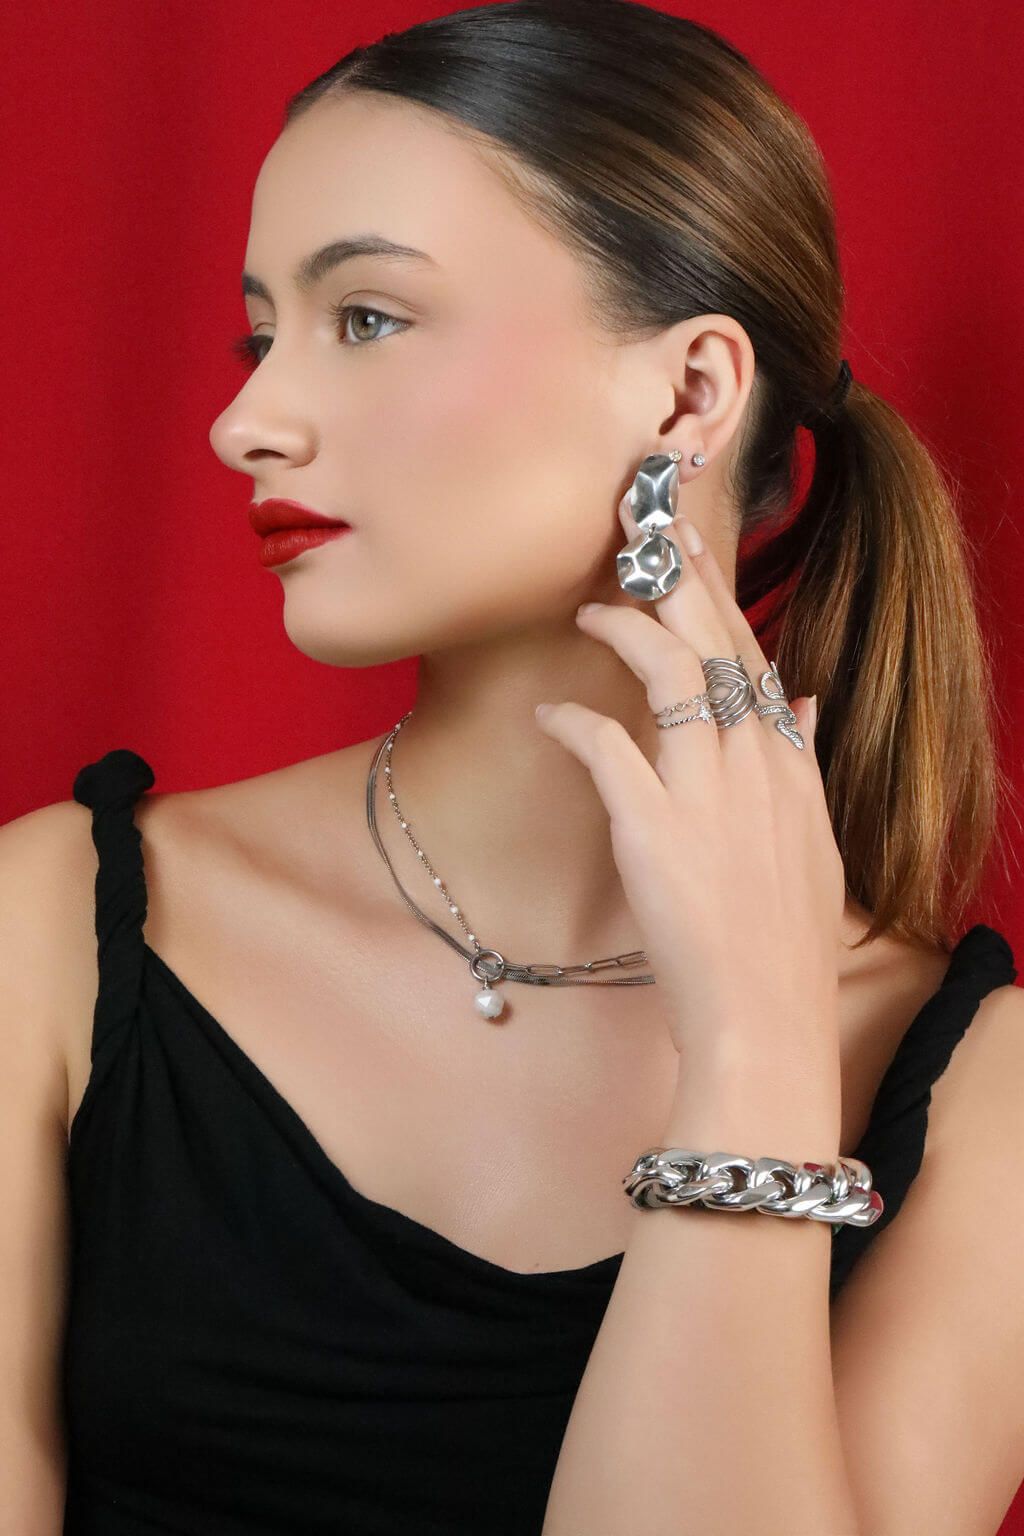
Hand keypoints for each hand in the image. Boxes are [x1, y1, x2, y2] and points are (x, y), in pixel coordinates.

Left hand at [534, 491, 846, 1062]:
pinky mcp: (654, 828)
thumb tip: (801, 700)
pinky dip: (576, 720)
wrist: (764, 1018)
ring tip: (587, 611)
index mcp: (790, 768)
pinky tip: (549, 713)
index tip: (691, 555)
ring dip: (625, 629)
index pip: (754, 657)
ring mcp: (707, 793)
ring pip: (670, 672)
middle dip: (677, 578)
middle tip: (639, 532)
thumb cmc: (782, 943)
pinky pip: (609, 746)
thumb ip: (802, 765)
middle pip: (716, 643)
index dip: (719, 600)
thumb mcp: (814, 846)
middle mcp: (756, 765)